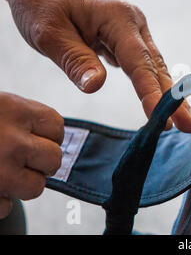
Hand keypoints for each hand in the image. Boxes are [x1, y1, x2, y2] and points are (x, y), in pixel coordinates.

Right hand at [0, 92, 63, 218]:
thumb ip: (25, 118)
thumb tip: (56, 138)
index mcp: (14, 110)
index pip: (57, 127)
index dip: (49, 135)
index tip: (34, 136)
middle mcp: (10, 140)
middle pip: (54, 160)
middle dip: (40, 162)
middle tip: (20, 157)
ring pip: (36, 187)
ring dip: (22, 183)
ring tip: (3, 171)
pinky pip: (6, 208)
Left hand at [2, 0, 190, 131]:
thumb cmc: (42, 2)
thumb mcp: (49, 33)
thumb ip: (75, 60)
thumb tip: (96, 87)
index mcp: (116, 18)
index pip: (138, 61)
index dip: (152, 92)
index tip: (164, 118)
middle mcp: (133, 23)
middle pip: (157, 66)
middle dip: (175, 99)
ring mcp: (133, 29)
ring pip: (155, 66)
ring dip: (170, 94)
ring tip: (185, 120)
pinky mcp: (128, 38)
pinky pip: (145, 64)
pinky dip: (155, 84)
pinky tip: (163, 102)